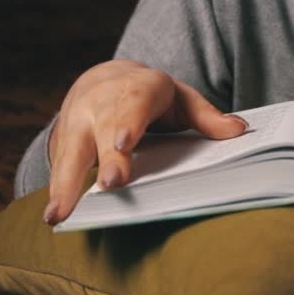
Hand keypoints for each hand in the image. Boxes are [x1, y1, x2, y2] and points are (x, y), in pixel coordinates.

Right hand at [43, 60, 247, 224]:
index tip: (124, 142)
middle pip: (105, 128)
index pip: (134, 103)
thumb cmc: (149, 95)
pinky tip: (54, 214)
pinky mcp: (64, 137)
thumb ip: (206, 115)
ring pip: (73, 148)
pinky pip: (60, 164)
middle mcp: (104, 101)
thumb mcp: (180, 98)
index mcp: (140, 88)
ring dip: (67, 181)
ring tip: (60, 212)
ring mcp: (80, 118)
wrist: (102, 80)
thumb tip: (239, 131)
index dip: (129, 122)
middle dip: (108, 156)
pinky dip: (56, 188)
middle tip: (112, 183)